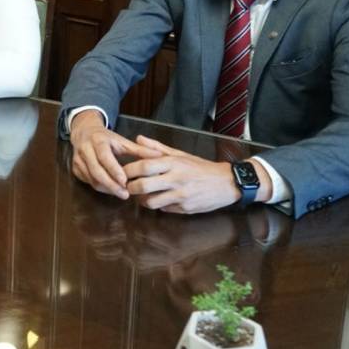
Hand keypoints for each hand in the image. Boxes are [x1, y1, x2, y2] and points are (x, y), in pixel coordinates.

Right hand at [69, 111, 162, 198]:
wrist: (84, 132)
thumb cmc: (106, 138)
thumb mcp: (122, 141)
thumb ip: (139, 150)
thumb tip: (159, 157)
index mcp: (97, 140)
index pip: (104, 157)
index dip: (114, 170)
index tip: (125, 182)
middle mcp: (85, 150)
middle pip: (96, 171)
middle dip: (111, 185)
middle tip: (125, 194)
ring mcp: (78, 160)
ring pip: (92, 180)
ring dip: (107, 188)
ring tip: (121, 193)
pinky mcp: (75, 169)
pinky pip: (88, 182)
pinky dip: (101, 187)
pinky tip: (111, 189)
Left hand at [121, 135, 238, 213]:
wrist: (226, 183)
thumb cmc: (201, 167)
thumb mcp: (180, 154)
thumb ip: (157, 147)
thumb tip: (138, 138)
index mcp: (173, 163)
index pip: (143, 166)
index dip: (128, 171)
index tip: (122, 172)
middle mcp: (176, 179)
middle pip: (142, 186)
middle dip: (130, 188)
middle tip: (127, 186)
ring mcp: (180, 196)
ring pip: (150, 202)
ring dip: (141, 200)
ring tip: (141, 195)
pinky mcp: (185, 209)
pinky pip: (163, 209)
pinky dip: (157, 206)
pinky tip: (158, 200)